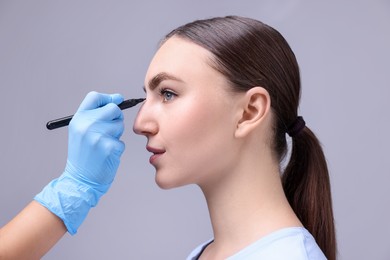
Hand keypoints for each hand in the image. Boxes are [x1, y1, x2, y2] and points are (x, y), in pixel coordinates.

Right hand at [35, 92, 124, 233]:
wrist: (80, 180)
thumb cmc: (83, 155)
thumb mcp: (80, 131)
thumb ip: (93, 115)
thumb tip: (117, 99)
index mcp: (78, 119)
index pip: (94, 97)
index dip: (108, 98)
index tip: (117, 100)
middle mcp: (86, 125)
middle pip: (113, 109)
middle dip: (116, 117)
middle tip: (110, 129)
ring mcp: (98, 136)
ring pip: (119, 125)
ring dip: (116, 135)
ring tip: (103, 145)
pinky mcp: (109, 148)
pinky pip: (121, 142)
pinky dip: (117, 148)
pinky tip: (106, 155)